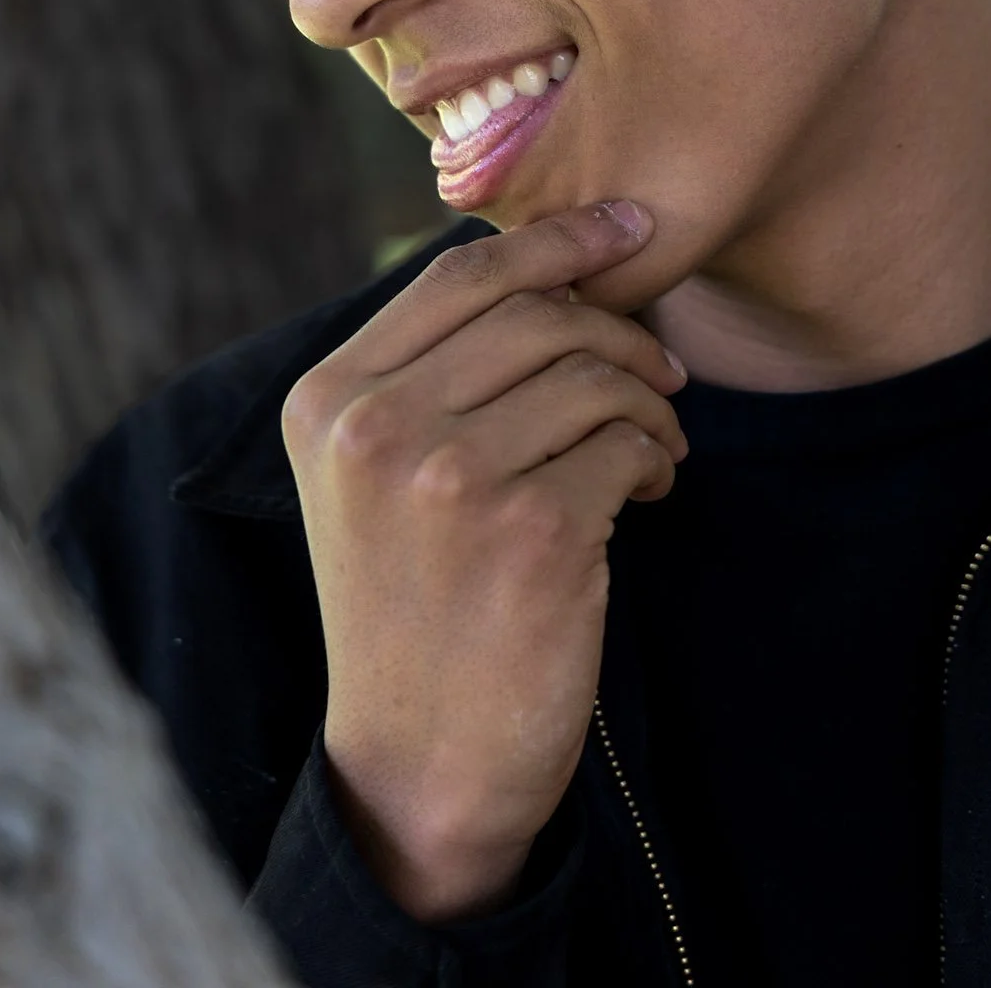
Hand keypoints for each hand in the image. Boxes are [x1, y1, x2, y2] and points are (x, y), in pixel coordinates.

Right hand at [280, 201, 684, 921]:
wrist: (420, 763)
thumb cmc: (414, 602)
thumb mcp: (375, 475)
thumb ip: (432, 371)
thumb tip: (560, 263)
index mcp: (327, 398)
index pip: (461, 273)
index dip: (558, 238)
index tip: (628, 227)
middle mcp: (377, 428)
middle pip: (538, 314)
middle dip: (621, 330)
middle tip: (663, 370)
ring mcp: (452, 480)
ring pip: (594, 374)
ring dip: (649, 399)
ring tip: (656, 444)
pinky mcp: (533, 534)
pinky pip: (629, 445)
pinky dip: (658, 458)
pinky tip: (651, 493)